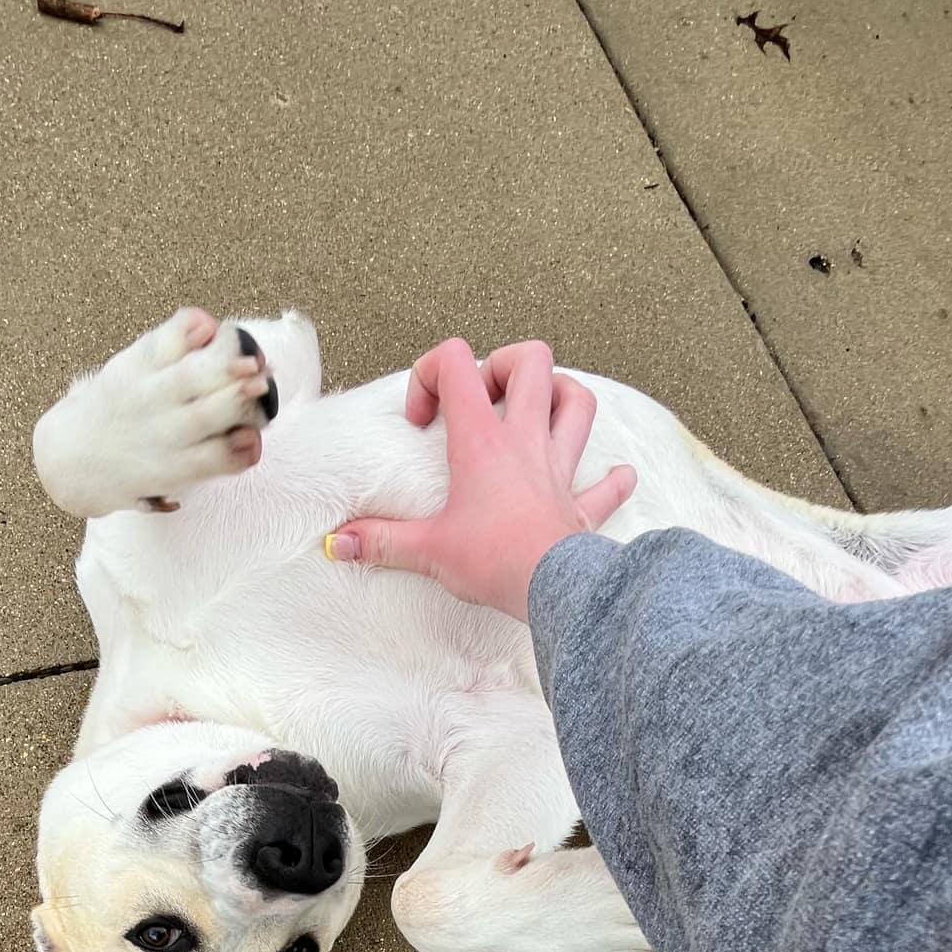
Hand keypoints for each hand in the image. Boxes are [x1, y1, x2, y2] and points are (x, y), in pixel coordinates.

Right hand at [323, 338, 636, 621]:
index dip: (432, 373)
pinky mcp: (582, 506)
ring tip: (539, 409)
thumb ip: (381, 542)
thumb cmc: (495, 562)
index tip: (422, 419)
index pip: (457, 363)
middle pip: (531, 361)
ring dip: (560, 395)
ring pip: (577, 403)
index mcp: (481, 442)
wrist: (553, 590)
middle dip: (506, 363)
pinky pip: (607, 485)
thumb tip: (338, 544)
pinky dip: (610, 478)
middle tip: (484, 394)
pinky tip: (612, 476)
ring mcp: (558, 469)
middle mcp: (524, 442)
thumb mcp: (427, 551)